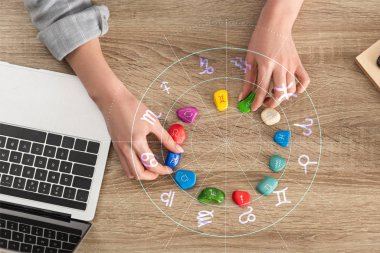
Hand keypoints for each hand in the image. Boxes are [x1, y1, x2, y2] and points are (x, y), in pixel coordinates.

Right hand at [66, 39, 183, 179]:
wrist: (113, 100)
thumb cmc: (132, 107)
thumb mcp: (153, 122)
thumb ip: (166, 138)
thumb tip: (178, 149)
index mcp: (137, 142)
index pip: (151, 164)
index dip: (162, 170)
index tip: (169, 168)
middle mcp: (126, 148)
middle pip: (138, 174)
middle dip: (151, 176)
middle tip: (160, 171)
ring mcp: (119, 149)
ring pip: (129, 171)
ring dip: (141, 173)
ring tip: (152, 167)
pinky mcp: (116, 147)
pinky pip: (124, 164)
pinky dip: (134, 167)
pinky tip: (142, 159)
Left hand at [240, 0, 309, 110]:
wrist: (275, 25)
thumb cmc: (260, 40)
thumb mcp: (250, 58)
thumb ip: (248, 79)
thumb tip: (243, 96)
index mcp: (265, 65)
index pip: (261, 89)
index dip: (257, 102)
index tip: (254, 108)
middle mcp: (279, 67)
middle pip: (278, 93)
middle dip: (272, 103)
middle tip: (265, 104)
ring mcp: (290, 65)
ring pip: (290, 89)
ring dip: (283, 97)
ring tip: (274, 95)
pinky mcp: (298, 63)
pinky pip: (305, 80)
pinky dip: (301, 88)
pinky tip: (294, 90)